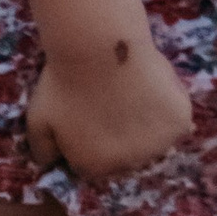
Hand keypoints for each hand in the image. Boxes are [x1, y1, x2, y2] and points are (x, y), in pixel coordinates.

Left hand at [25, 29, 192, 182]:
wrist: (98, 48)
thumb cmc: (63, 83)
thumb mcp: (37, 119)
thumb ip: (42, 149)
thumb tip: (49, 166)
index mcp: (94, 167)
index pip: (94, 164)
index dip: (92, 141)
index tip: (91, 117)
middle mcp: (128, 165)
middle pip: (126, 156)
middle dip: (120, 136)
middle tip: (113, 102)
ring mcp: (157, 146)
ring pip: (153, 140)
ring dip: (147, 126)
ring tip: (134, 94)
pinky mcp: (179, 123)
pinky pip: (175, 121)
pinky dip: (168, 107)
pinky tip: (154, 87)